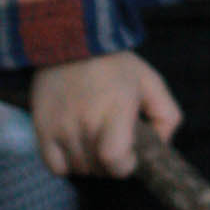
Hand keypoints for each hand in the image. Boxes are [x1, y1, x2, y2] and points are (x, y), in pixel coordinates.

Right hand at [31, 51, 181, 178]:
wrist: (72, 42)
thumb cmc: (115, 64)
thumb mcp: (150, 81)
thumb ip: (166, 115)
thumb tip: (162, 145)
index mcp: (116, 109)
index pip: (115, 159)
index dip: (126, 165)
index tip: (130, 155)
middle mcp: (86, 121)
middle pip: (99, 168)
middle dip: (110, 163)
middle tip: (113, 142)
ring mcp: (62, 127)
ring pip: (79, 168)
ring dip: (90, 162)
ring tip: (94, 139)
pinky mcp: (43, 129)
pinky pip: (56, 167)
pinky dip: (67, 164)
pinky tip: (75, 145)